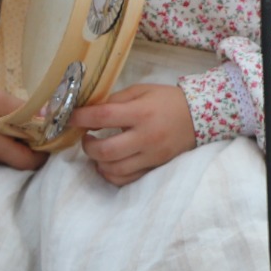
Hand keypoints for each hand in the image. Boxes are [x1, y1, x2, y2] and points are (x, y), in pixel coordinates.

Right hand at [0, 82, 47, 170]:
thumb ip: (25, 110)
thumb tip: (48, 118)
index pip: (28, 163)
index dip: (43, 152)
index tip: (50, 136)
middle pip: (18, 161)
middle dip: (31, 147)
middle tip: (38, 127)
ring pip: (7, 158)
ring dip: (16, 144)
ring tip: (19, 124)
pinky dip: (3, 144)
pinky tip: (2, 127)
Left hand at [72, 82, 196, 185]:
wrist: (200, 116)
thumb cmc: (167, 100)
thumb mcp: (142, 91)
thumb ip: (116, 100)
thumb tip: (90, 113)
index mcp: (141, 113)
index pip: (103, 117)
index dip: (80, 118)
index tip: (70, 118)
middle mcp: (146, 137)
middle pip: (105, 151)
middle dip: (87, 146)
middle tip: (87, 138)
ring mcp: (151, 155)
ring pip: (113, 169)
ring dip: (98, 161)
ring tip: (98, 151)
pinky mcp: (155, 167)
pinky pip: (126, 179)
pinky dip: (111, 174)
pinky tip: (110, 163)